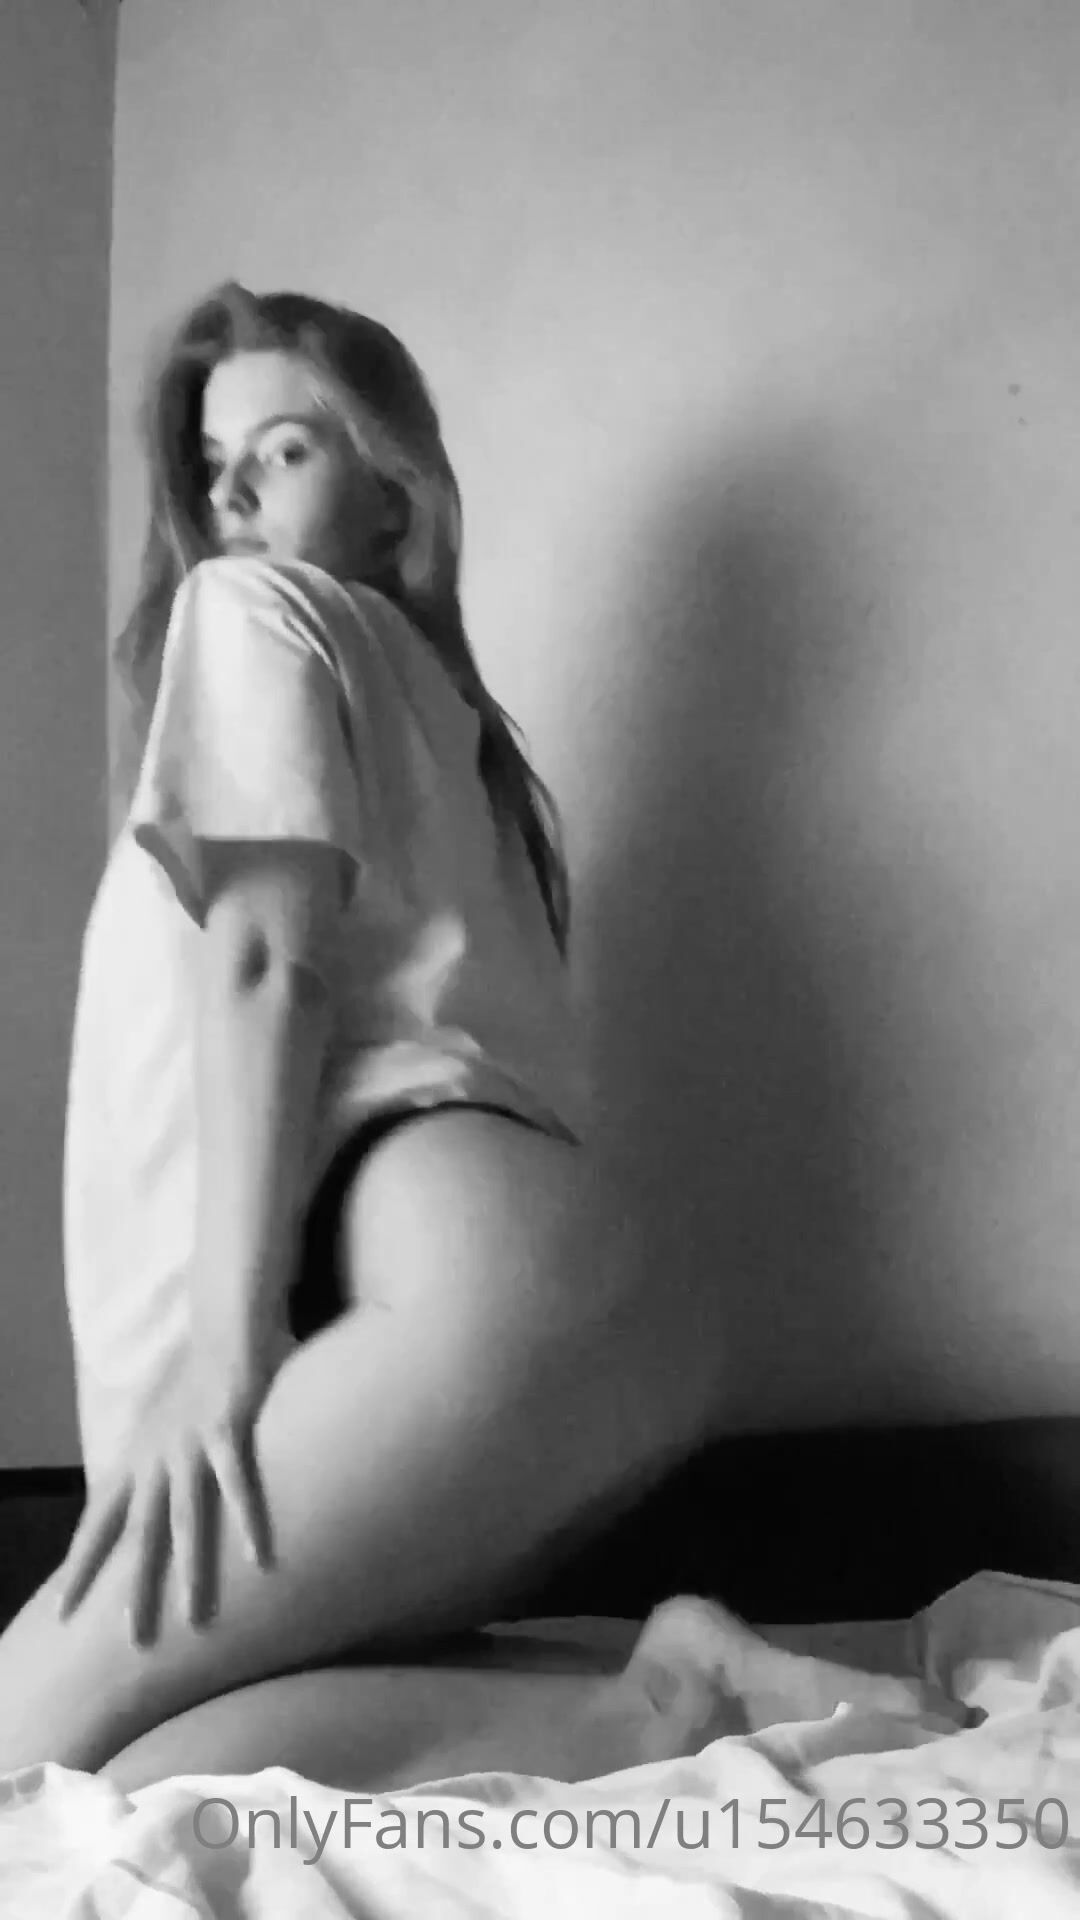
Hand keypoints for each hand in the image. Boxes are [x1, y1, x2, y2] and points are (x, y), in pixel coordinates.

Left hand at [57, 1331, 286, 1646]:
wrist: (224, 1323)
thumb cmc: (199, 1375)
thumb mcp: (161, 1423)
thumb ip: (151, 1462)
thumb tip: (141, 1499)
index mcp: (135, 1457)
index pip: (98, 1522)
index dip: (81, 1567)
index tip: (63, 1612)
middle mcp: (154, 1456)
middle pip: (139, 1535)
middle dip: (134, 1589)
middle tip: (134, 1642)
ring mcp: (188, 1444)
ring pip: (186, 1520)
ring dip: (189, 1571)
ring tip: (194, 1617)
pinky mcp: (226, 1427)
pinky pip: (238, 1483)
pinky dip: (248, 1521)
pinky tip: (258, 1558)